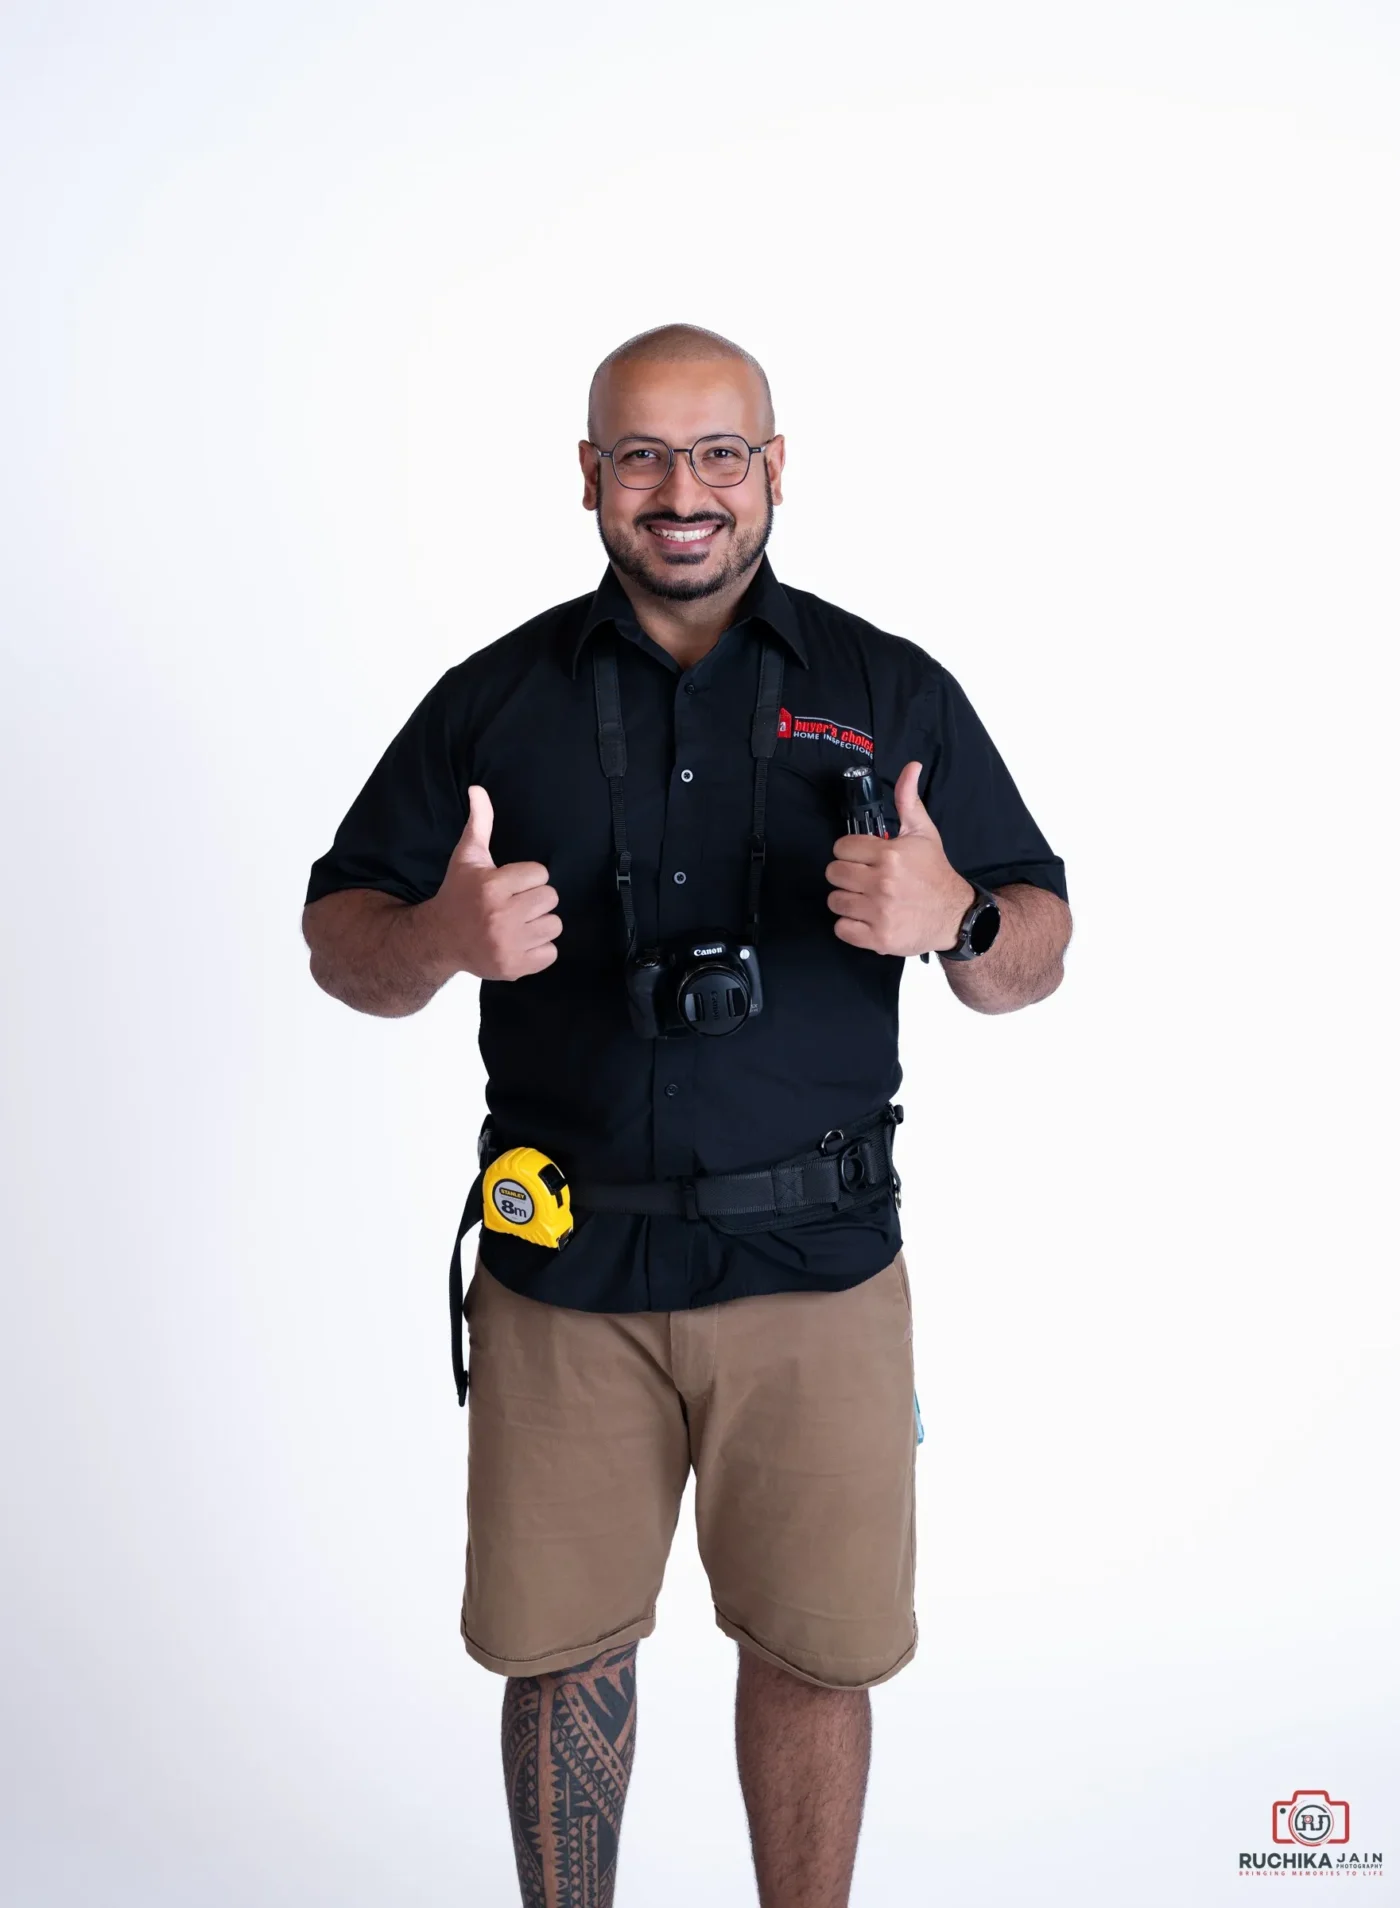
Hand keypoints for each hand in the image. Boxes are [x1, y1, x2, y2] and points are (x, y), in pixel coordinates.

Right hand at [425, 785, 562, 980]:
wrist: (438, 940)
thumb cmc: (458, 895)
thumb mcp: (467, 857)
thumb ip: (479, 823)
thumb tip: (478, 788)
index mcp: (491, 886)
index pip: (541, 874)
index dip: (527, 878)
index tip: (510, 884)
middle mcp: (499, 916)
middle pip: (551, 898)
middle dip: (535, 900)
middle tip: (515, 904)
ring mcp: (507, 944)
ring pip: (554, 925)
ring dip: (540, 924)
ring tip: (518, 923)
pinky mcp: (514, 967)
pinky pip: (551, 953)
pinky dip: (539, 950)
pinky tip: (519, 942)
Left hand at [825, 761, 975, 956]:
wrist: (956, 915)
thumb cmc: (935, 874)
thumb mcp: (923, 833)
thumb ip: (908, 800)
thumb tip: (910, 767)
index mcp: (890, 854)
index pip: (841, 848)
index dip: (850, 851)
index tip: (862, 858)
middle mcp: (883, 883)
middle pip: (834, 873)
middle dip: (846, 875)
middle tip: (863, 878)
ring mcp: (879, 912)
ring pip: (835, 901)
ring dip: (847, 900)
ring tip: (866, 898)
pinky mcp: (878, 938)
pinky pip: (842, 929)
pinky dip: (850, 926)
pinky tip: (867, 917)